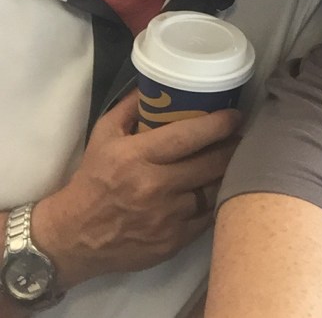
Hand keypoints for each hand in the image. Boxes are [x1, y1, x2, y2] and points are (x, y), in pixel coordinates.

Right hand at [31, 92, 240, 289]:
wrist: (74, 237)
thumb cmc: (93, 179)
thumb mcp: (104, 135)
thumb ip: (130, 106)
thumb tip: (157, 84)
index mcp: (137, 157)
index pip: (188, 137)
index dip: (218, 125)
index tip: (236, 115)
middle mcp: (154, 187)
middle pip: (210, 163)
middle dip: (232, 147)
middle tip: (242, 136)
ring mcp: (166, 218)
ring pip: (213, 190)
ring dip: (227, 174)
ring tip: (236, 160)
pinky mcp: (173, 242)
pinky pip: (207, 217)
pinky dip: (215, 201)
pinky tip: (219, 188)